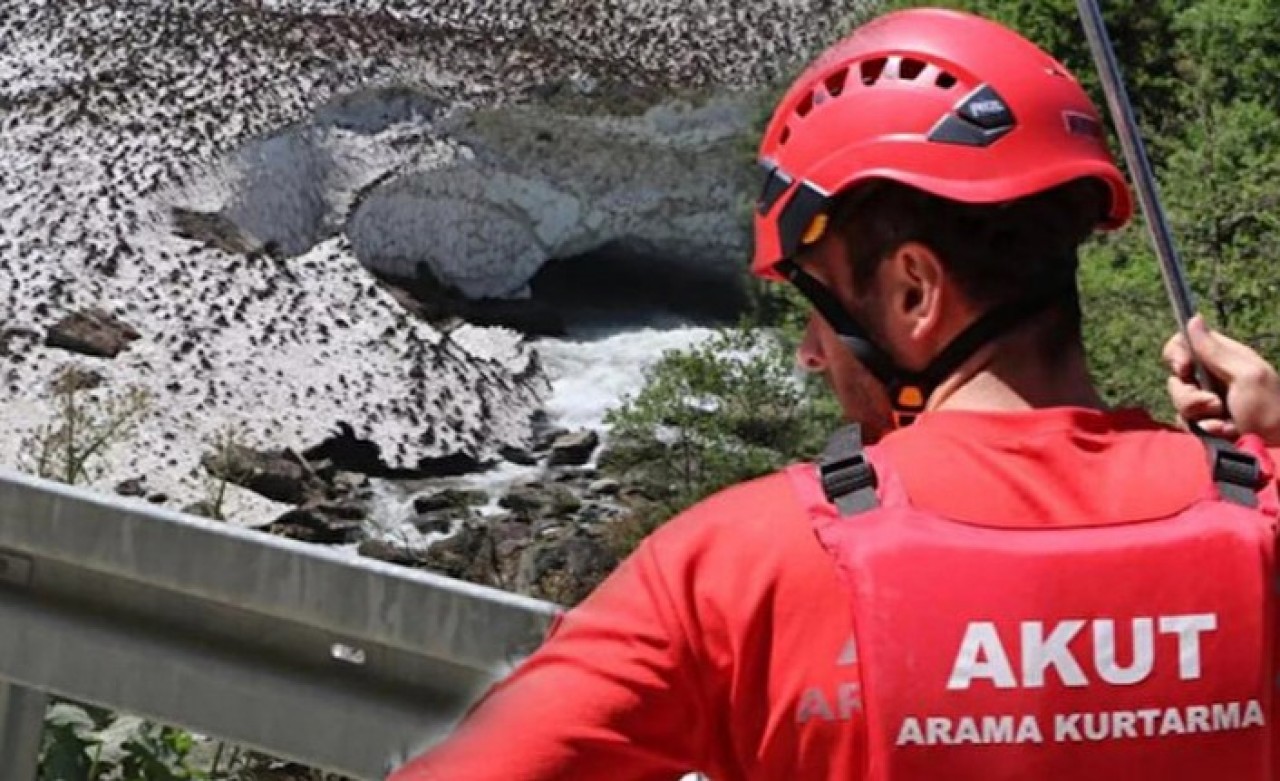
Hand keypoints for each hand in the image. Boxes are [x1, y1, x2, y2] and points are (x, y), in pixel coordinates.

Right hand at [1163, 315, 1279, 444]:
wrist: (1278, 446)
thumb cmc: (1270, 408)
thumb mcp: (1246, 375)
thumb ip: (1215, 350)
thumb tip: (1194, 319)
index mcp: (1222, 358)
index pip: (1183, 344)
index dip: (1176, 354)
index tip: (1184, 369)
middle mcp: (1210, 377)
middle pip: (1175, 378)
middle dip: (1190, 396)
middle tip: (1215, 405)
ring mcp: (1205, 401)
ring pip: (1179, 403)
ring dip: (1199, 415)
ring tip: (1225, 424)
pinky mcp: (1203, 423)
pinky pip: (1186, 424)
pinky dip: (1205, 430)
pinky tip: (1224, 433)